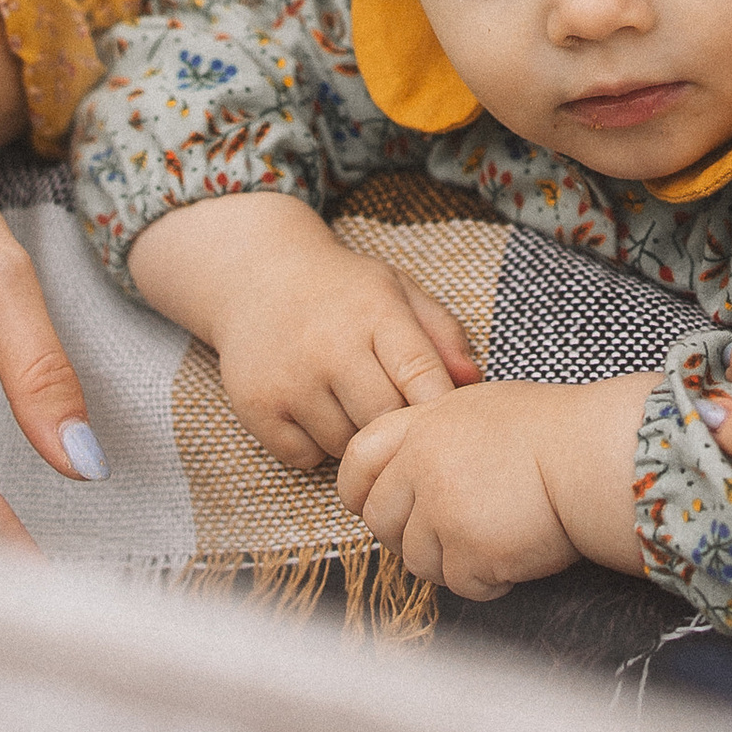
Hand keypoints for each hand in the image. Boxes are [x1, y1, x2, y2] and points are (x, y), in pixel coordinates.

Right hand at [126, 195, 479, 468]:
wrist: (255, 273)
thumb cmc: (342, 290)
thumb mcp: (396, 290)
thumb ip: (441, 333)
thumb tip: (475, 382)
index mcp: (374, 312)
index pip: (422, 375)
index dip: (441, 409)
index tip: (450, 426)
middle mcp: (329, 344)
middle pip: (385, 420)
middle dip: (396, 425)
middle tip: (395, 415)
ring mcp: (290, 377)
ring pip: (346, 445)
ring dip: (355, 437)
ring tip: (350, 403)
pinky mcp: (257, 406)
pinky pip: (305, 457)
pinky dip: (315, 447)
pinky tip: (315, 412)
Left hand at [336, 372, 650, 600]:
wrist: (592, 456)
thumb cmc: (550, 430)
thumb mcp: (478, 408)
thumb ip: (433, 435)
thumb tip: (405, 470)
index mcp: (422, 425)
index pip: (356, 461)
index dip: (362, 489)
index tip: (384, 503)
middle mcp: (423, 466)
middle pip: (380, 520)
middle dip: (408, 534)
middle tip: (451, 530)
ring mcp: (444, 510)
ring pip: (418, 560)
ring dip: (451, 560)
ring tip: (493, 535)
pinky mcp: (470, 551)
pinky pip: (461, 584)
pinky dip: (486, 579)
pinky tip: (513, 552)